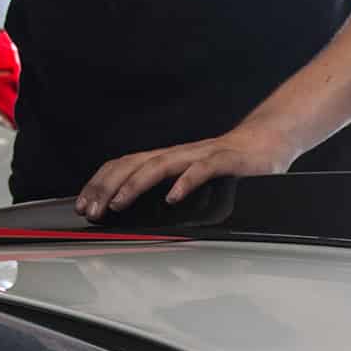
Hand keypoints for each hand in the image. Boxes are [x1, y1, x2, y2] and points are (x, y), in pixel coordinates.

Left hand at [75, 124, 298, 220]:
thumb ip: (168, 187)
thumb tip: (138, 210)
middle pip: (133, 165)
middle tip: (91, 209)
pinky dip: (185, 182)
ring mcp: (199, 156)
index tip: (84, 206)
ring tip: (118, 202)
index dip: (99, 184)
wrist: (267, 141)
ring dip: (134, 185)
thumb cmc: (230, 163)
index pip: (123, 166)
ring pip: (158, 166)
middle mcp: (177, 154)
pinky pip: (201, 170)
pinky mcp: (225, 160)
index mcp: (167, 159)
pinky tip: (173, 198)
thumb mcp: (191, 175)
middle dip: (106, 187)